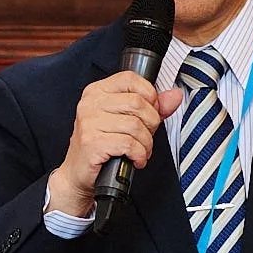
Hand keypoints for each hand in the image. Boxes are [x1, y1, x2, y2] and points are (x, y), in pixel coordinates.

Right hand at [47, 73, 183, 217]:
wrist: (78, 173)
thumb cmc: (102, 145)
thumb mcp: (126, 120)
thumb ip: (152, 107)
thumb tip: (174, 95)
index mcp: (97, 92)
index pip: (130, 79)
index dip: (149, 95)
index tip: (150, 112)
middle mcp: (90, 104)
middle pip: (137, 103)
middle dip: (151, 124)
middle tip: (146, 136)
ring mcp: (89, 123)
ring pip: (135, 126)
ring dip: (146, 144)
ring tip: (140, 151)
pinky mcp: (92, 143)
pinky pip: (128, 144)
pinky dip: (139, 155)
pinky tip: (135, 159)